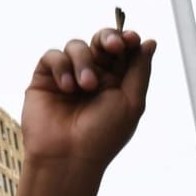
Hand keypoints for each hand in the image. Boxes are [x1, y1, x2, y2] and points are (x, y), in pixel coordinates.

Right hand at [22, 26, 154, 172]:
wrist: (68, 157)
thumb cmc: (103, 136)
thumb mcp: (131, 103)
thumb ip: (140, 70)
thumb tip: (150, 41)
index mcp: (116, 82)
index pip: (123, 50)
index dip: (127, 39)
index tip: (131, 39)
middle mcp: (93, 76)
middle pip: (101, 41)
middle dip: (108, 38)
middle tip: (113, 46)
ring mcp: (69, 76)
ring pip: (77, 46)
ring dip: (84, 61)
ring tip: (86, 86)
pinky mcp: (45, 79)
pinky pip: (53, 56)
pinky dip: (62, 66)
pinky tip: (66, 88)